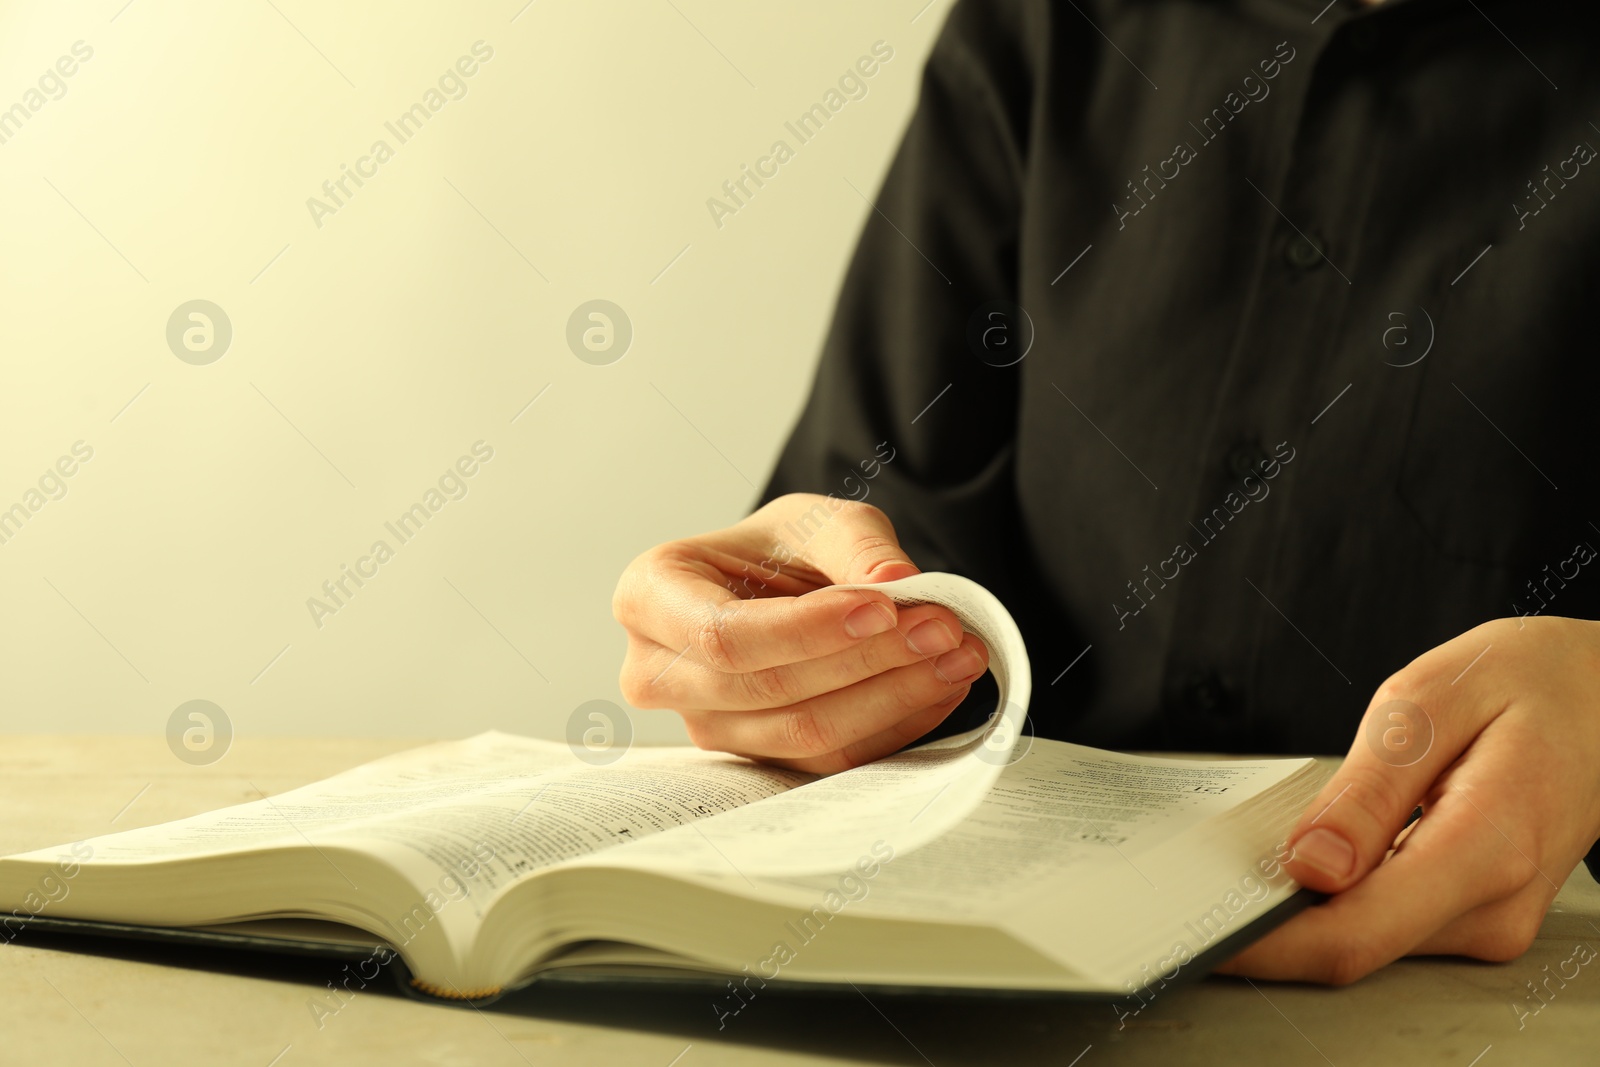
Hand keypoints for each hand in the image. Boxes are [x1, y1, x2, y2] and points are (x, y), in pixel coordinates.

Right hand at [612, 493, 988, 773]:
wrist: (780, 587)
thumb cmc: (779, 550)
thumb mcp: (816, 519)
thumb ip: (857, 544)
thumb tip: (900, 585)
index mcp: (650, 595)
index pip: (722, 635)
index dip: (806, 631)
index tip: (883, 609)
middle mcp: (658, 671)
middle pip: (766, 689)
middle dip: (867, 661)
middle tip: (945, 628)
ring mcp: (704, 725)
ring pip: (802, 734)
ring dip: (893, 697)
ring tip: (958, 653)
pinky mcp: (755, 760)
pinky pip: (829, 760)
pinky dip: (893, 724)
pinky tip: (940, 686)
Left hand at [1218, 615, 1599, 983]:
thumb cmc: (1525, 684)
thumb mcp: (1430, 702)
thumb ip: (1368, 791)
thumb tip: (1309, 866)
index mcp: (1487, 845)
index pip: (1357, 933)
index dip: (1269, 945)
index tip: (1205, 932)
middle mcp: (1495, 904)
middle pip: (1356, 944)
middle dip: (1276, 919)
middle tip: (1213, 872)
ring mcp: (1493, 920)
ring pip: (1370, 939)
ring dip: (1308, 905)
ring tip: (1278, 843)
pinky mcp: (1480, 918)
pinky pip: (1393, 923)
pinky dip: (1344, 896)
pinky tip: (1328, 851)